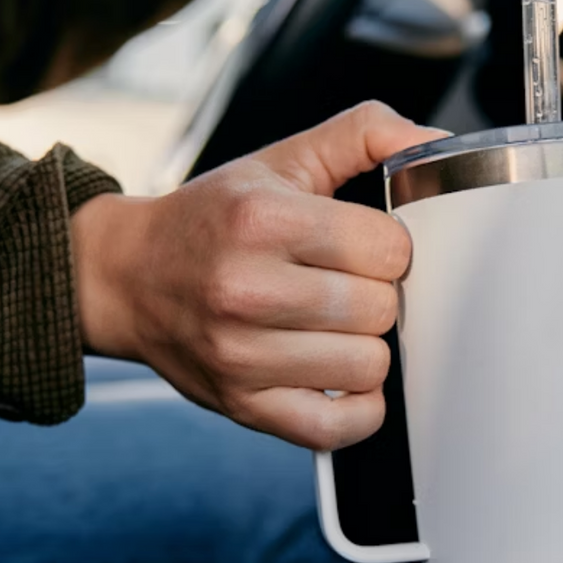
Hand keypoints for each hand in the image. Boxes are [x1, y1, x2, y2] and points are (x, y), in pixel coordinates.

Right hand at [71, 101, 442, 450]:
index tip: (361, 248)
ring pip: (369, 366)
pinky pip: (338, 427)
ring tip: (332, 329)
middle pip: (381, 309)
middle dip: (375, 297)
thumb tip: (437, 143)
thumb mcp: (282, 161)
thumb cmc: (213, 219)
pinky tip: (338, 378)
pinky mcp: (243, 406)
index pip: (389, 248)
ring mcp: (241, 355)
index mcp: (261, 219)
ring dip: (363, 349)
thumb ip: (363, 134)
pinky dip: (356, 410)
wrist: (126, 277)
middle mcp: (246, 288)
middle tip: (342, 288)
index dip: (388, 248)